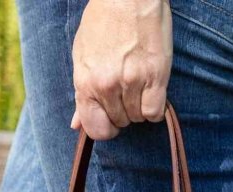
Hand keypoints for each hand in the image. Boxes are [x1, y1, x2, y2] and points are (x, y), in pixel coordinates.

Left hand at [71, 0, 171, 140]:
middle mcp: (107, 85)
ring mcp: (132, 81)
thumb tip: (76, 124)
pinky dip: (155, 107)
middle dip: (123, 111)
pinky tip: (152, 90)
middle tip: (126, 89)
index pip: (95, 129)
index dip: (105, 128)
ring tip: (138, 83)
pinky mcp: (155, 75)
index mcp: (86, 83)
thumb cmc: (103, 20)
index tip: (111, 118)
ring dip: (140, 106)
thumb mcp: (83, 55)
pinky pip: (155, 111)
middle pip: (119, 123)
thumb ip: (81, 93)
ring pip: (138, 118)